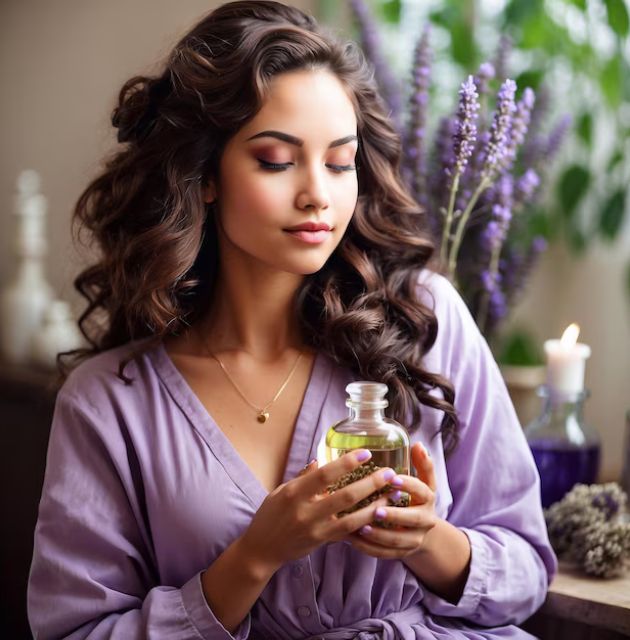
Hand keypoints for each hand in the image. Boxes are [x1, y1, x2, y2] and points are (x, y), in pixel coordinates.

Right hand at [239, 450, 397, 574]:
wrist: (262, 549)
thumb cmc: (270, 515)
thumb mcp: (281, 490)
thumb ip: (303, 477)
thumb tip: (319, 460)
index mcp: (294, 492)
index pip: (324, 475)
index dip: (346, 463)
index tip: (365, 453)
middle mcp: (306, 511)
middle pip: (344, 496)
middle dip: (370, 484)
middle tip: (389, 473)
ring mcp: (315, 529)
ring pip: (352, 517)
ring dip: (375, 506)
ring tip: (393, 494)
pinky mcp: (322, 542)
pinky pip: (348, 532)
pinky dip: (365, 523)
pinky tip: (379, 515)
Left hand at [343, 442, 437, 558]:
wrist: (421, 530)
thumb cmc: (415, 498)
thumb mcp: (422, 481)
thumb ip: (421, 464)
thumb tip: (418, 444)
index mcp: (428, 499)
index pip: (422, 491)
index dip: (408, 485)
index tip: (392, 478)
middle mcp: (425, 521)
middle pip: (413, 519)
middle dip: (395, 515)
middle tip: (376, 510)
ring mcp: (414, 540)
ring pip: (398, 540)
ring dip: (379, 535)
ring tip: (361, 526)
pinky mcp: (401, 554)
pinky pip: (385, 554)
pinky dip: (368, 548)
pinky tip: (352, 539)